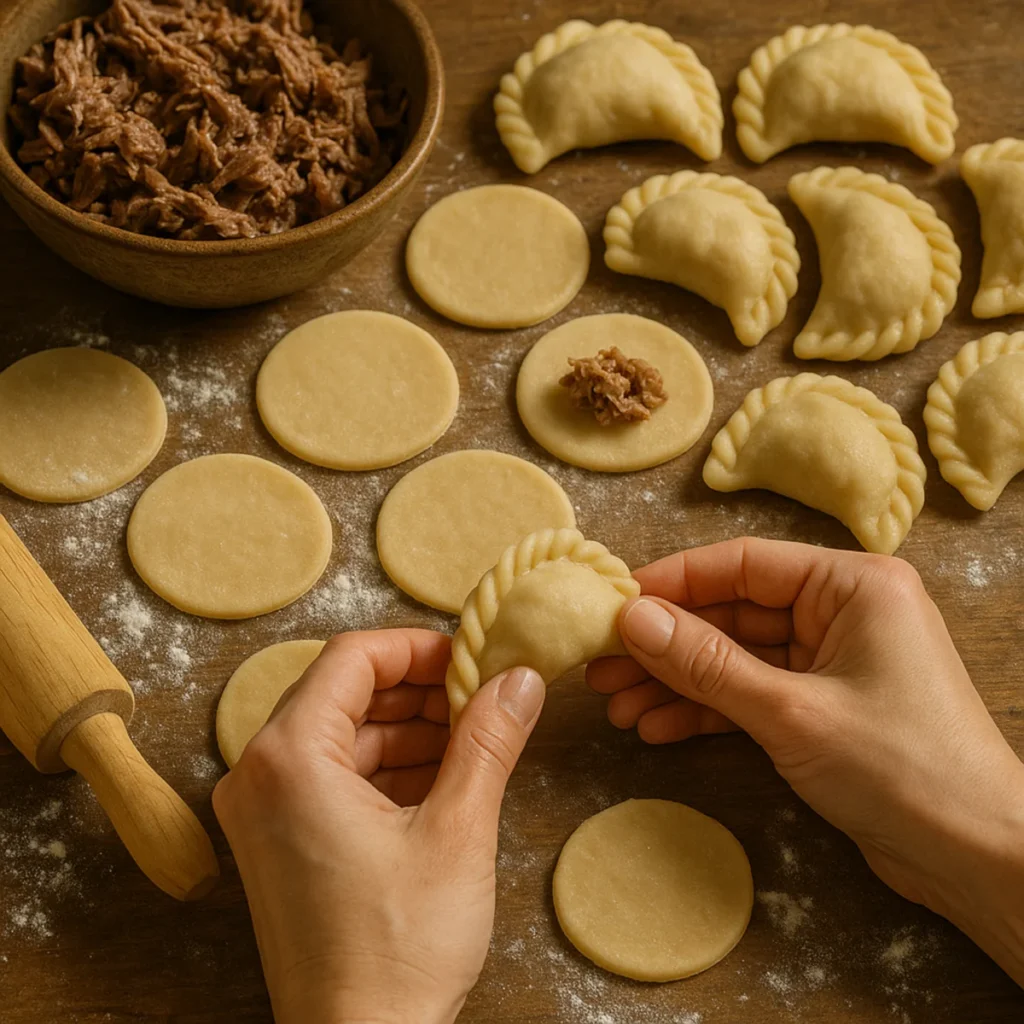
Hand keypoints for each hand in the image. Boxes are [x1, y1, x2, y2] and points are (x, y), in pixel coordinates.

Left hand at [213, 629, 544, 1023]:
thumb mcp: (457, 832)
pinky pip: (331, 777)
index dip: (417, 647)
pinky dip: (385, 768)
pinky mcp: (276, 845)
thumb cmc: (397, 953)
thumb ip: (488, 742)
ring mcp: (261, 814)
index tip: (468, 656)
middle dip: (417, 690)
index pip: (352, 658)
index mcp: (289, 758)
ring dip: (407, 729)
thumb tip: (517, 680)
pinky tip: (440, 778)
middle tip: (479, 696)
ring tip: (470, 738)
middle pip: (344, 694)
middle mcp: (259, 777)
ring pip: (341, 736)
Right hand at [588, 537, 1023, 983]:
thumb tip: (632, 619)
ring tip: (617, 706)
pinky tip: (657, 728)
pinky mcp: (823, 706)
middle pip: (732, 613)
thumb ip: (706, 662)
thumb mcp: (790, 710)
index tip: (612, 603)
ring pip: (735, 658)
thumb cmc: (903, 768)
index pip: (742, 564)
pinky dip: (707, 711)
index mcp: (853, 585)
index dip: (672, 583)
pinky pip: (750, 695)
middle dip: (666, 645)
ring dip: (677, 682)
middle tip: (601, 665)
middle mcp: (842, 612)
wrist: (977, 858)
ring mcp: (832, 661)